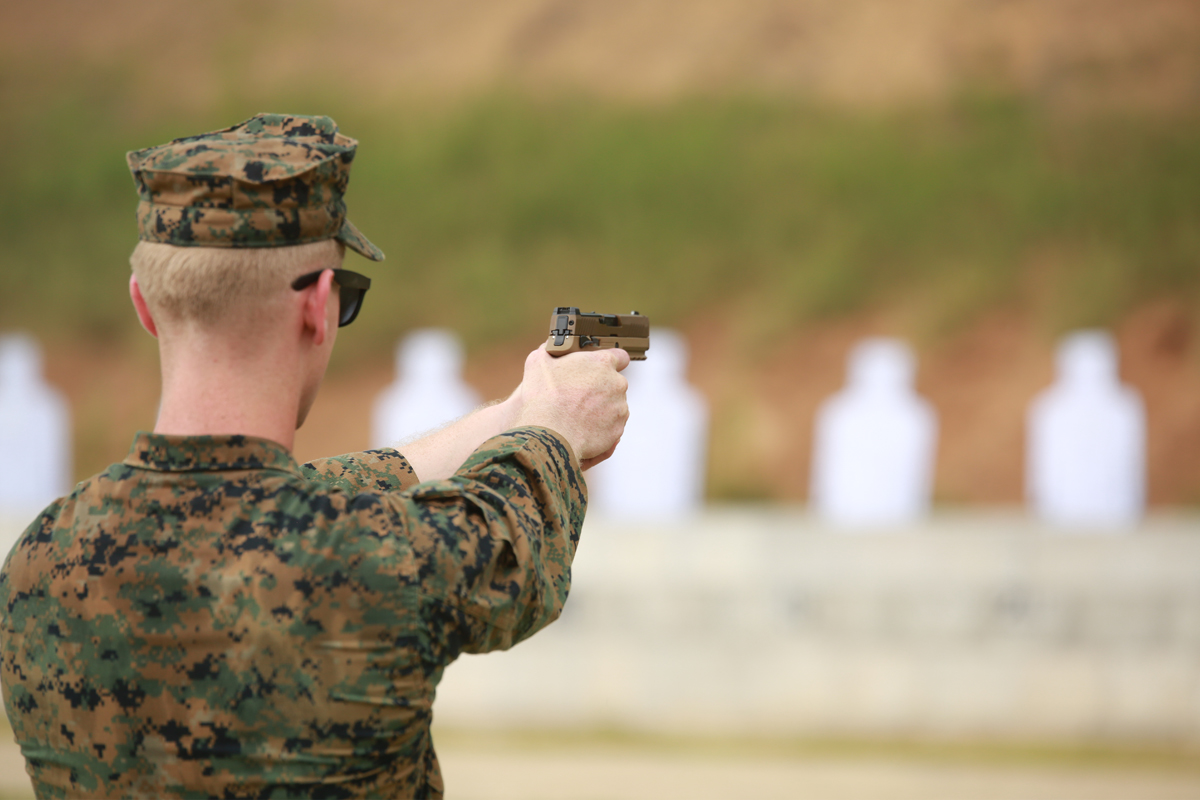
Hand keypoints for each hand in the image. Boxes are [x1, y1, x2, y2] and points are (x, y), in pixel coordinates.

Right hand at [510, 345, 629, 468]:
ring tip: (577, 415)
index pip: (619, 356)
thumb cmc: (544, 400)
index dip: (609, 361)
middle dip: (599, 388)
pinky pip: (612, 426)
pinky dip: (600, 427)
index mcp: (601, 364)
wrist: (550, 436)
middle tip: (577, 395)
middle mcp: (616, 384)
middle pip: (613, 383)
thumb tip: (548, 349)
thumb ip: (548, 351)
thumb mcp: (537, 363)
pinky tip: (581, 428)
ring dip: (600, 408)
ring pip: (613, 406)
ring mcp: (619, 408)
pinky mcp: (617, 429)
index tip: (600, 368)